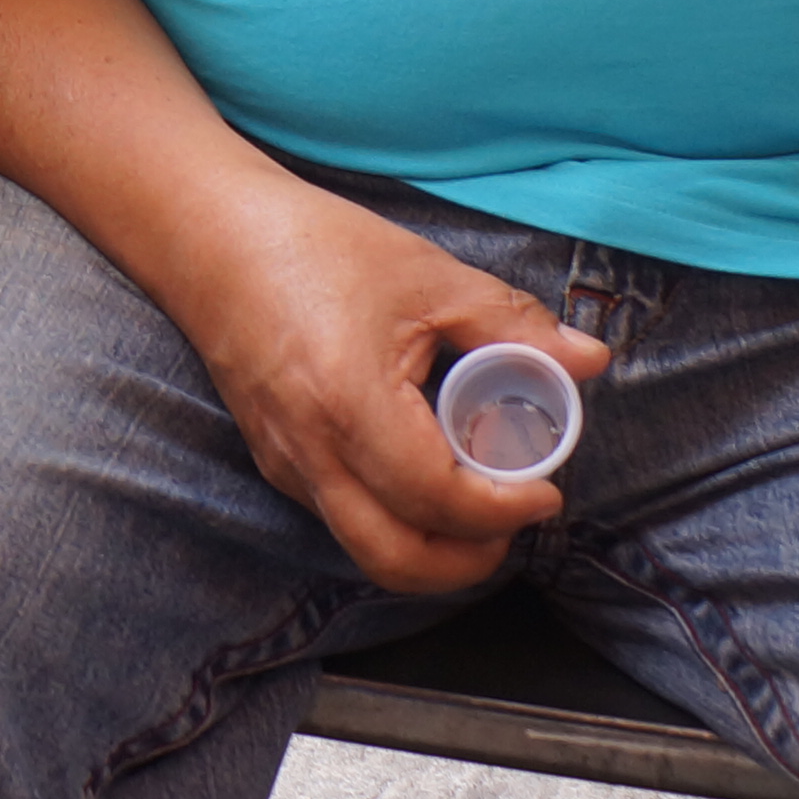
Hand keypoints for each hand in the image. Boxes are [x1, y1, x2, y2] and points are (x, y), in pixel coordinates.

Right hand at [152, 177, 605, 593]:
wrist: (210, 237)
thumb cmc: (316, 246)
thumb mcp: (428, 276)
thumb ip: (512, 325)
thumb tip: (588, 361)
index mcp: (348, 402)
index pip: (437, 499)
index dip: (504, 510)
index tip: (546, 489)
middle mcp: (309, 452)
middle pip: (397, 561)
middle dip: (470, 560)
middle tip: (515, 517)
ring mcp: (284, 464)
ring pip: (368, 549)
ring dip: (433, 545)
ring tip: (478, 497)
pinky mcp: (275, 462)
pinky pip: (343, 519)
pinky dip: (396, 517)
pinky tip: (425, 468)